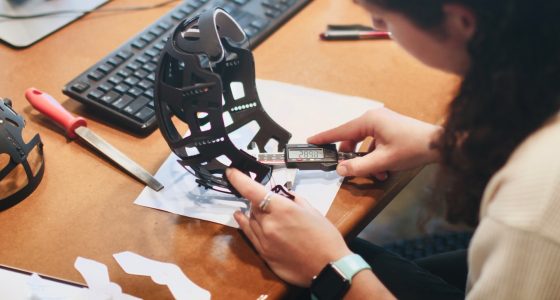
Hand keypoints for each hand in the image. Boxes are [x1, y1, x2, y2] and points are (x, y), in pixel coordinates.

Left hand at [227, 168, 351, 286]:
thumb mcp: (312, 211)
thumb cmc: (325, 240)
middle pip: (253, 205)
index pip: (252, 190)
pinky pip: (249, 234)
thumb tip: (283, 195)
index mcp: (283, 209)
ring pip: (251, 219)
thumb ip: (293, 200)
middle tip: (270, 202)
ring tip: (261, 210)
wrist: (329, 268)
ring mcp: (264, 240)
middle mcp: (269, 224)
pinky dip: (245, 224)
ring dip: (255, 213)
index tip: (231, 172)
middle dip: (259, 201)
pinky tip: (241, 217)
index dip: (238, 179)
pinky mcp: (264, 254)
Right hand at [307, 107, 440, 179]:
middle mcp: (373, 118)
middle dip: (352, 157)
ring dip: (365, 160)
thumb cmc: (414, 147)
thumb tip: (341, 169)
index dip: (325, 138)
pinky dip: (374, 157)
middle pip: (351, 138)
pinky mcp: (388, 129)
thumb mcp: (383, 161)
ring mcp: (382, 123)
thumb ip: (359, 166)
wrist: (439, 144)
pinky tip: (383, 170)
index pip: (340, 131)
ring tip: (375, 174)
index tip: (311, 141)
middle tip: (347, 169)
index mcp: (369, 121)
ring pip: (363, 144)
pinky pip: (373, 144)